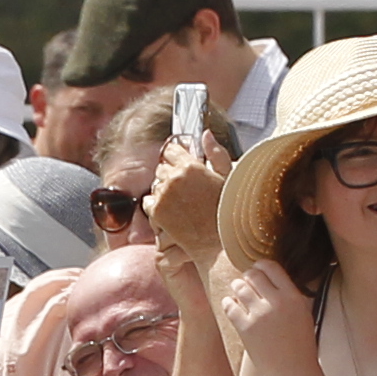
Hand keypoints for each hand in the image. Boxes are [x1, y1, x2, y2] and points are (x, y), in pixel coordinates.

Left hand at [145, 141, 224, 263]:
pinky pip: (148, 202)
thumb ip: (215, 152)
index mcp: (191, 166)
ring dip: (164, 190)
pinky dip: (156, 205)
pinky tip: (172, 212)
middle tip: (185, 188)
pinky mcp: (157, 212)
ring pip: (155, 185)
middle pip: (161, 168)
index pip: (171, 150)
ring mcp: (164, 195)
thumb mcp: (227, 177)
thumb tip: (205, 133)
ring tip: (181, 202)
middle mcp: (174, 178)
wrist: (219, 242)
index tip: (182, 165)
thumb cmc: (228, 210)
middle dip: (170, 174)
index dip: (176, 157)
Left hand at [209, 252, 316, 372]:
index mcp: (294, 297)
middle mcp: (277, 302)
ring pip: (240, 287)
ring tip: (236, 290)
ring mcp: (260, 314)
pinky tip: (229, 304)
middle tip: (244, 280)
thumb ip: (290, 296)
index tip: (257, 269)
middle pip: (254, 274)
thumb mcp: (303, 314)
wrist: (294, 373)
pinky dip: (228, 303)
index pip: (273, 267)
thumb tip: (273, 281)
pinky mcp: (246, 328)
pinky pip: (230, 306)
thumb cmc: (301, 347)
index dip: (261, 266)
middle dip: (247, 276)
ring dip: (236, 287)